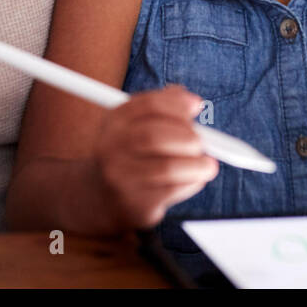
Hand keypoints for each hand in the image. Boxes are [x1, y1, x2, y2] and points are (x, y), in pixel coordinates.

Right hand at [93, 85, 218, 229]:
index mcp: (114, 122)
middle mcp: (112, 148)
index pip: (149, 105)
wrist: (99, 198)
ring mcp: (121, 178)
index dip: (177, 104)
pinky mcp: (135, 204)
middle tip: (200, 142)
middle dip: (188, 137)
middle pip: (156, 136)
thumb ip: (162, 108)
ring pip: (168, 167)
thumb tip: (192, 102)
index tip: (197, 106)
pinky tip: (194, 179)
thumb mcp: (135, 125)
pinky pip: (172, 190)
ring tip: (206, 165)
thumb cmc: (129, 155)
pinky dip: (192, 182)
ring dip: (197, 164)